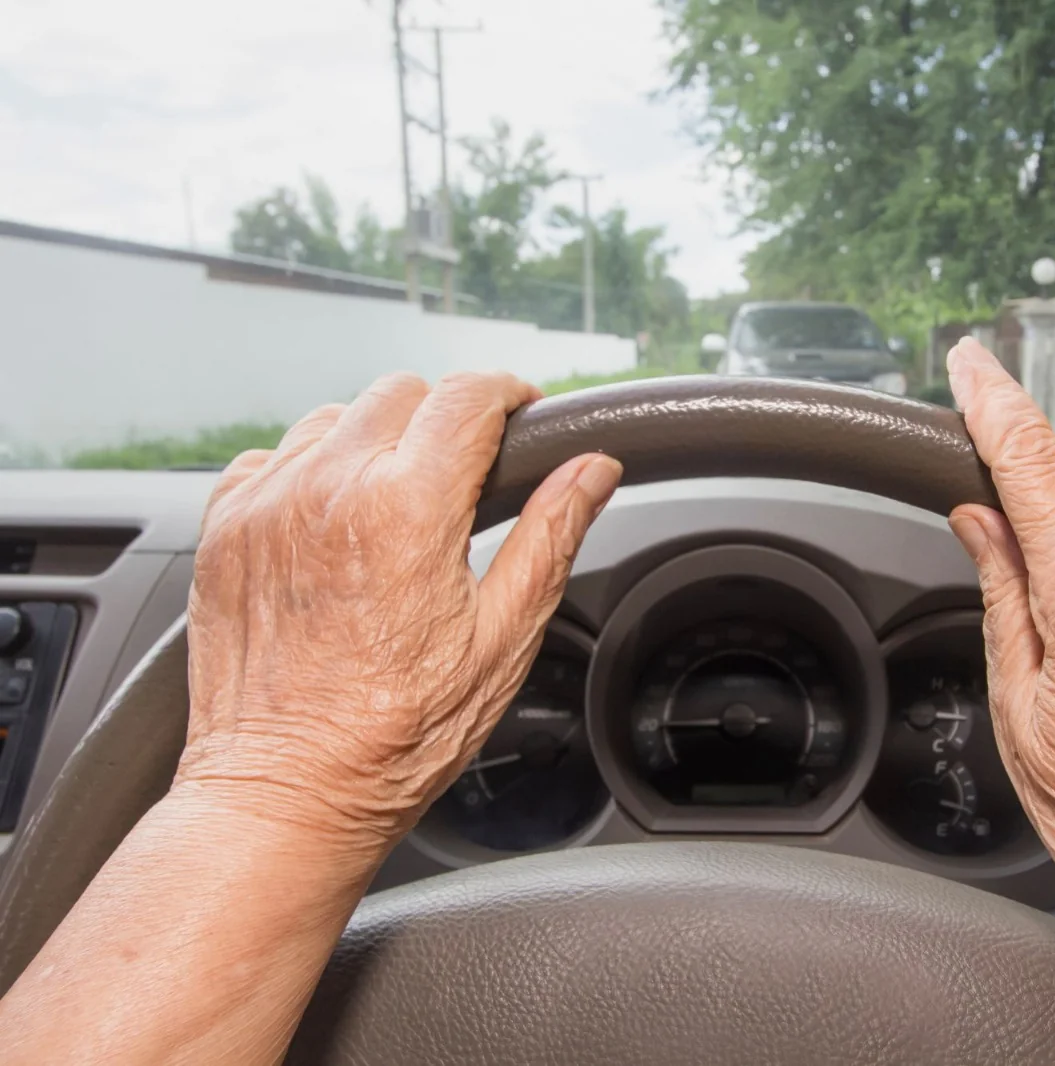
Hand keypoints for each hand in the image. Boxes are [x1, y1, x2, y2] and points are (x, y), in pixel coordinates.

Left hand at [174, 372, 621, 851]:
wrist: (286, 792)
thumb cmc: (397, 736)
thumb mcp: (503, 639)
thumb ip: (551, 536)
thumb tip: (592, 470)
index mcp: (408, 510)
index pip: (468, 397)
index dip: (509, 395)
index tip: (522, 414)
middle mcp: (329, 490)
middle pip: (402, 393)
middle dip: (446, 419)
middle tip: (468, 476)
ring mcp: (266, 505)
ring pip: (335, 417)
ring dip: (377, 441)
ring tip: (399, 505)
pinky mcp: (223, 529)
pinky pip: (272, 457)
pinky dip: (311, 471)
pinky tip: (336, 526)